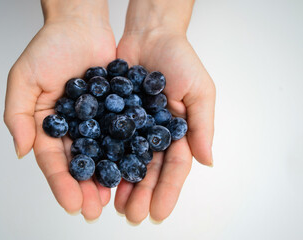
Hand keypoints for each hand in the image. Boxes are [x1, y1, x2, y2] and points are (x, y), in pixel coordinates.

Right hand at [4, 0, 115, 220]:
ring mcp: (96, 122)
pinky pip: (122, 135)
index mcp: (49, 127)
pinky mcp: (117, 112)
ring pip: (102, 155)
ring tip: (113, 199)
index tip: (71, 204)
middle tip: (94, 211)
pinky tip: (132, 169)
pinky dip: (126, 152)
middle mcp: (73, 129)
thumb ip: (17, 115)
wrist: (81, 25)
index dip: (61, 183)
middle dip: (85, 189)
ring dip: (107, 178)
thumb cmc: (49, 48)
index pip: (53, 160)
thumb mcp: (24, 78)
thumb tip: (19, 151)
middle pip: (79, 164)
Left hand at [114, 1, 215, 222]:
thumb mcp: (199, 90)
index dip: (167, 191)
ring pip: (125, 161)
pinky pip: (105, 140)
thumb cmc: (179, 59)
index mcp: (176, 133)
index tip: (157, 212)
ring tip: (114, 205)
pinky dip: (102, 158)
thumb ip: (202, 125)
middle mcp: (153, 134)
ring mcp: (131, 127)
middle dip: (141, 194)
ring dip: (120, 184)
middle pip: (147, 170)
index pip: (174, 167)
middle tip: (132, 215)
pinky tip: (96, 175)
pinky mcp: (110, 116)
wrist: (149, 35)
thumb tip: (207, 161)